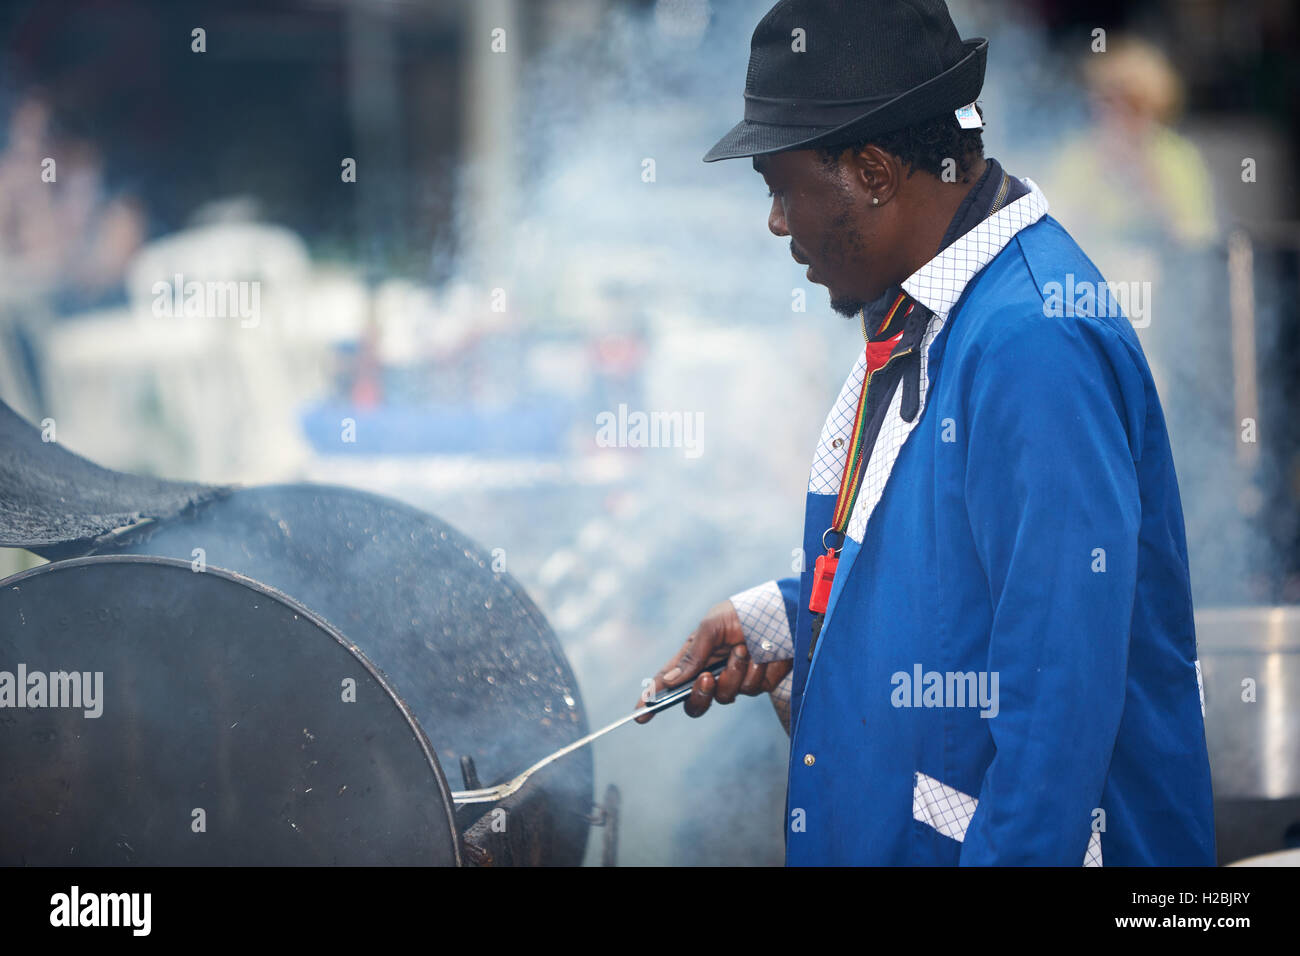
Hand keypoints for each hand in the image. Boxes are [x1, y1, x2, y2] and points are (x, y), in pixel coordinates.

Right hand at [634, 599, 792, 722]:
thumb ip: (693, 653)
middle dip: (700, 694)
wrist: (784, 613)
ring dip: (735, 672)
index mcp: (694, 655)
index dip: (652, 698)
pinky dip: (756, 671)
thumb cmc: (743, 612)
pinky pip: (751, 689)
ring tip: (745, 649)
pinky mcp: (757, 683)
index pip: (668, 681)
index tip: (640, 714)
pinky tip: (763, 655)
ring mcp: (734, 680)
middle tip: (708, 678)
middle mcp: (711, 671)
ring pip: (725, 696)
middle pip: (695, 702)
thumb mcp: (713, 625)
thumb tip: (670, 680)